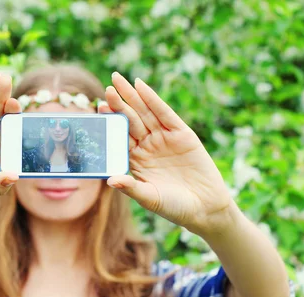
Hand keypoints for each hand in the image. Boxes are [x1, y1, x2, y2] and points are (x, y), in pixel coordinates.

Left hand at [99, 72, 232, 233]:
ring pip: (145, 113)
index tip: (98, 109)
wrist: (205, 209)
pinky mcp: (182, 134)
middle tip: (106, 89)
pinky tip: (141, 86)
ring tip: (118, 81)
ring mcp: (164, 138)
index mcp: (136, 159)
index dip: (110, 122)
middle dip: (118, 104)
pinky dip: (153, 99)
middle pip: (130, 120)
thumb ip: (131, 187)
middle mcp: (148, 146)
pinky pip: (165, 113)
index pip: (119, 136)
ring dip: (132, 97)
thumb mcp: (149, 197)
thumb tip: (110, 180)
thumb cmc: (174, 207)